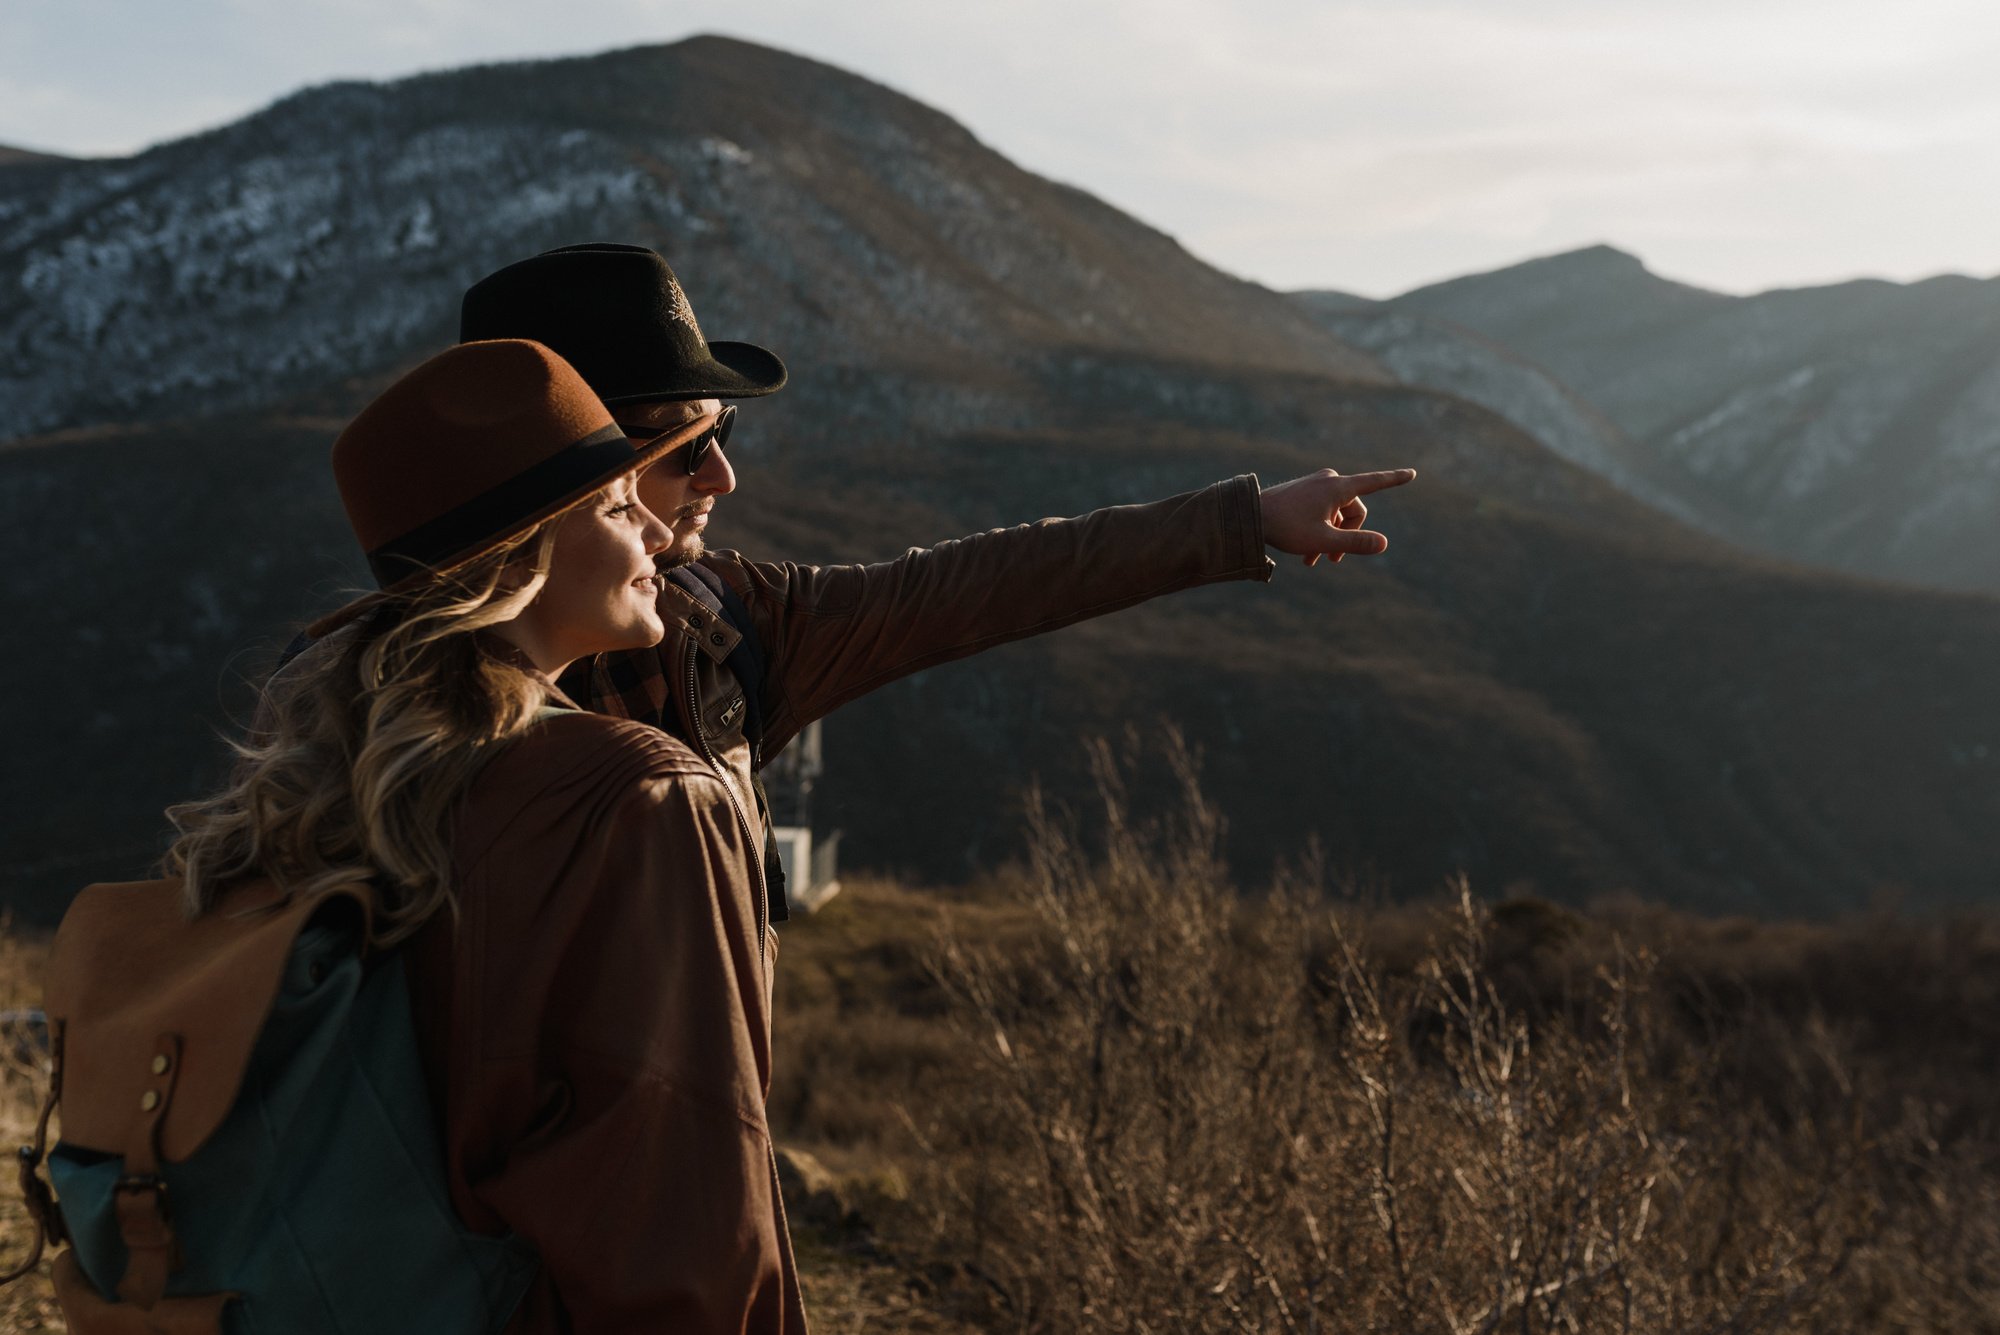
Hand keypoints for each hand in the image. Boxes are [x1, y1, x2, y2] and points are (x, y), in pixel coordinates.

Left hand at [1259, 468, 1416, 566]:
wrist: (1250, 516)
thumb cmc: (1286, 527)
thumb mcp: (1323, 540)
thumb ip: (1355, 543)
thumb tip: (1384, 544)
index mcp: (1338, 487)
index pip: (1375, 482)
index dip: (1395, 480)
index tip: (1412, 473)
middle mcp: (1330, 480)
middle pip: (1354, 512)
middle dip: (1346, 536)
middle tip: (1332, 560)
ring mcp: (1316, 485)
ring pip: (1336, 515)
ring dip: (1330, 538)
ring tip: (1313, 560)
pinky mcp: (1305, 491)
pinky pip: (1322, 512)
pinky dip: (1319, 530)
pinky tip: (1306, 553)